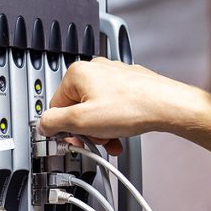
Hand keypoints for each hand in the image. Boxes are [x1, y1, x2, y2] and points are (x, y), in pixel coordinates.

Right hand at [39, 58, 210, 155]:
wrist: (168, 106)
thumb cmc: (131, 108)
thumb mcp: (81, 122)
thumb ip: (54, 123)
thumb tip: (42, 125)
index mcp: (77, 74)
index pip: (56, 107)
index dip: (65, 128)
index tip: (75, 140)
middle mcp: (94, 69)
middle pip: (76, 109)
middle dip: (86, 130)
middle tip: (97, 140)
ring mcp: (112, 76)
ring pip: (95, 110)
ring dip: (101, 130)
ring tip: (112, 139)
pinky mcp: (127, 84)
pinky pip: (111, 107)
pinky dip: (114, 123)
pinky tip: (122, 133)